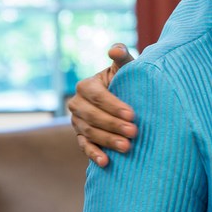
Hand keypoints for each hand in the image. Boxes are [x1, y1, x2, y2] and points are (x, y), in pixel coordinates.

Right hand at [67, 44, 137, 166]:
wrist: (123, 98)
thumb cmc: (125, 80)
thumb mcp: (125, 68)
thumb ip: (122, 56)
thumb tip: (114, 49)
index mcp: (86, 85)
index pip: (97, 96)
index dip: (113, 105)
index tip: (132, 114)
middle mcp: (77, 104)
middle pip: (93, 117)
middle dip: (114, 125)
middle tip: (134, 132)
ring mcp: (77, 122)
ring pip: (90, 132)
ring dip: (108, 140)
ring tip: (127, 147)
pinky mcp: (80, 137)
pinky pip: (84, 147)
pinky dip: (94, 154)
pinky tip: (105, 162)